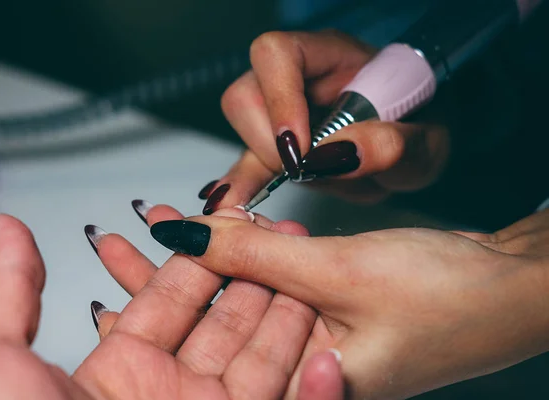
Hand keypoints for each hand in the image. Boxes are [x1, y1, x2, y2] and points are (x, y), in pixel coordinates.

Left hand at [0, 210, 335, 398]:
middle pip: (227, 322)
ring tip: (317, 279)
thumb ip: (11, 295)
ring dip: (294, 323)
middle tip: (286, 238)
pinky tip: (331, 363)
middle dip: (257, 276)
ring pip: (265, 362)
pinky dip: (316, 395)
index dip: (204, 256)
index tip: (231, 221)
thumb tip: (10, 229)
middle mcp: (170, 394)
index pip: (174, 296)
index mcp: (120, 370)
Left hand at [148, 209, 548, 398]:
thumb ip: (257, 255)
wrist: (513, 290)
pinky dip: (248, 254)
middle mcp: (297, 378)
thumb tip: (186, 236)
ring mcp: (312, 348)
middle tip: (121, 238)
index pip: (198, 352)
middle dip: (164, 275)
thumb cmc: (450, 300)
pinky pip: (271, 285)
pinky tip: (222, 230)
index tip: (115, 261)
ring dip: (205, 256)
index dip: (145, 305)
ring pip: (237, 299)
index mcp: (298, 393)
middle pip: (208, 324)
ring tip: (161, 221)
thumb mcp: (340, 273)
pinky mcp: (327, 320)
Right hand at [197, 30, 450, 211]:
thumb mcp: (424, 140)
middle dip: (270, 144)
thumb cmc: (420, 126)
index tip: (299, 150)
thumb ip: (392, 144)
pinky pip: (243, 162)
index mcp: (332, 56)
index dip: (278, 100)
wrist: (413, 145)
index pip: (278, 56)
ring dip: (265, 167)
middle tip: (306, 173)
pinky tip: (237, 205)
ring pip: (241, 132)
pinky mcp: (274, 145)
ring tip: (310, 182)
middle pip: (246, 96)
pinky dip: (242, 186)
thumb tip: (338, 155)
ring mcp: (280, 111)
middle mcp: (297, 77)